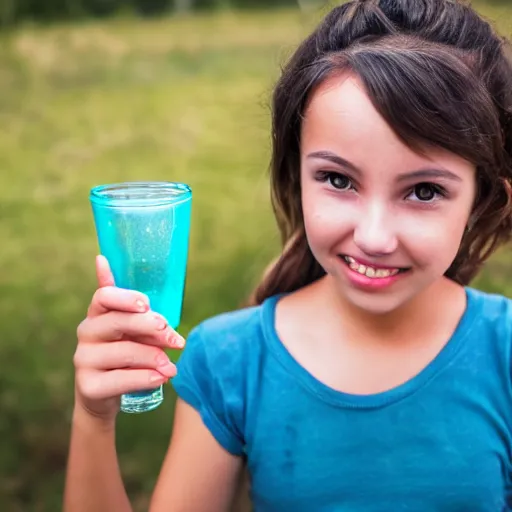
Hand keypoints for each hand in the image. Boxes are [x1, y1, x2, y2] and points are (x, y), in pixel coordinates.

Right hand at [73, 255, 184, 422]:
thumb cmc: (128, 352)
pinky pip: (121, 380)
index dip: (126, 298)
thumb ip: (145, 316)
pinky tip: (161, 378)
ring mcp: (84, 359)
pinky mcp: (89, 385)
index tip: (147, 305)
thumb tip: (147, 307)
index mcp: (98, 313)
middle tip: (174, 338)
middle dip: (149, 327)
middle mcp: (87, 332)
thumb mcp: (137, 332)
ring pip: (125, 352)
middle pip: (117, 321)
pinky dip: (146, 378)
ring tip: (171, 366)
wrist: (107, 393)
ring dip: (154, 357)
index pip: (104, 296)